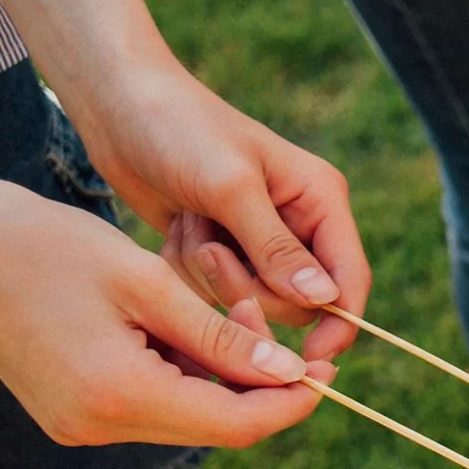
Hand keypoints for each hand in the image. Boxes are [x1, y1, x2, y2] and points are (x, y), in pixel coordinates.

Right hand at [0, 173, 332, 447]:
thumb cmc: (50, 246)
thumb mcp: (148, 283)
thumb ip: (220, 337)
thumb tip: (289, 375)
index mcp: (119, 396)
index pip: (234, 423)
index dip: (290, 403)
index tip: (328, 372)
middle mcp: (97, 427)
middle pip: (212, 425)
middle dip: (259, 383)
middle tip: (273, 323)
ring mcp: (78, 426)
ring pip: (184, 412)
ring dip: (220, 371)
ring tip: (226, 307)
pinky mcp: (68, 412)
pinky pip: (150, 401)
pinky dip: (181, 369)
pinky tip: (185, 323)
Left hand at [70, 65, 370, 359]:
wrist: (119, 108)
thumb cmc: (180, 130)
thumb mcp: (230, 187)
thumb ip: (277, 247)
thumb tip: (324, 300)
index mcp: (320, 200)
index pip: (349, 278)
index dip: (338, 323)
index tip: (307, 360)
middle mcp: (298, 224)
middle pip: (296, 302)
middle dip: (247, 287)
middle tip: (210, 249)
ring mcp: (257, 240)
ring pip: (251, 301)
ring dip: (211, 275)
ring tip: (190, 224)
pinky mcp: (221, 250)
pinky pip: (213, 292)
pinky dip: (188, 269)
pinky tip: (176, 228)